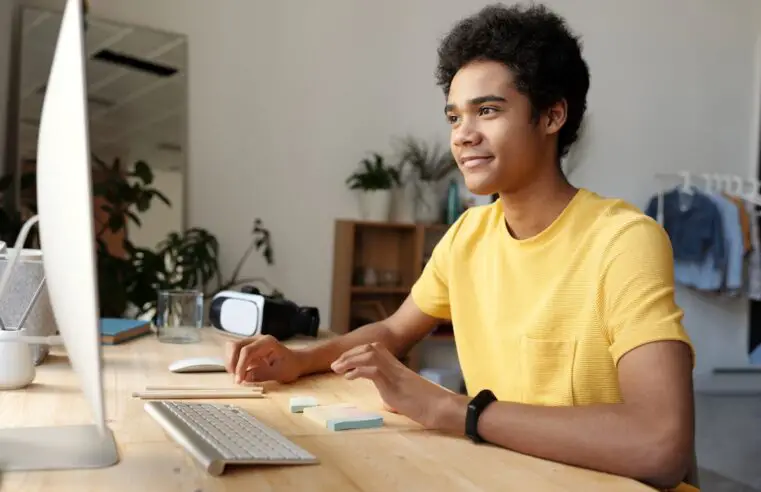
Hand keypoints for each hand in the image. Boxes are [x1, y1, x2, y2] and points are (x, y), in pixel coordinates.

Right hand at [225, 335, 302, 383]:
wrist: (295, 362)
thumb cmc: (289, 366)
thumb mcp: (278, 373)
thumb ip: (261, 374)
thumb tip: (244, 377)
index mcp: (267, 342)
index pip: (247, 351)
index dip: (240, 366)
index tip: (238, 381)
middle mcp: (257, 339)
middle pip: (234, 345)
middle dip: (231, 363)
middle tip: (236, 378)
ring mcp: (251, 342)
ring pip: (231, 348)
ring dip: (230, 363)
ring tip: (237, 376)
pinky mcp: (248, 348)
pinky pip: (234, 353)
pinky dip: (233, 363)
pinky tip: (239, 373)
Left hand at [330, 342, 454, 428]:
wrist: (439, 407)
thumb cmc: (426, 404)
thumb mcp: (405, 397)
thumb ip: (394, 395)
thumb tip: (388, 402)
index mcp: (396, 367)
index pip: (374, 350)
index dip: (356, 353)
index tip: (344, 361)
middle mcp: (394, 366)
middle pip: (369, 348)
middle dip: (349, 354)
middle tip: (335, 364)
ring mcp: (394, 373)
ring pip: (369, 355)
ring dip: (350, 360)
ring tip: (337, 368)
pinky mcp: (393, 383)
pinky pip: (373, 371)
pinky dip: (358, 371)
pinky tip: (349, 377)